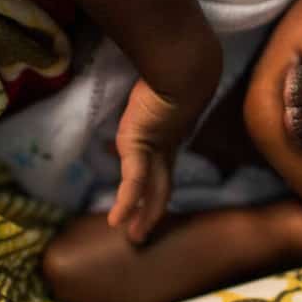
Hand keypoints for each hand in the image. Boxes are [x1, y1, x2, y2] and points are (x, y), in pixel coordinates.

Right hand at [109, 79, 195, 242]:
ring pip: (148, 190)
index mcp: (170, 135)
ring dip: (141, 215)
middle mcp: (165, 146)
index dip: (157, 188)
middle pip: (161, 186)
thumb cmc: (173, 68)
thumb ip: (156, 95)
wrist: (184, 66)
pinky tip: (117, 221)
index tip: (151, 203)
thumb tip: (149, 89)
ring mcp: (154, 148)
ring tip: (133, 236)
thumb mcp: (160, 86)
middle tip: (143, 233)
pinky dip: (126, 203)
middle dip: (153, 211)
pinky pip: (132, 181)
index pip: (163, 169)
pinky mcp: (141, 145)